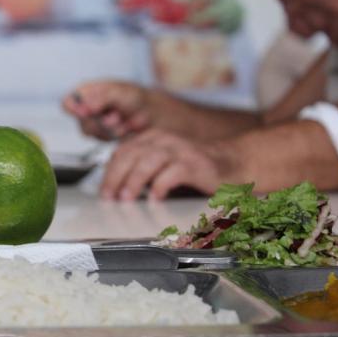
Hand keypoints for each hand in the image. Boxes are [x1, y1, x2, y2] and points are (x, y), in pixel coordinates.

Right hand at [63, 81, 152, 139]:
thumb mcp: (117, 92)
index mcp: (85, 92)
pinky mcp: (101, 135)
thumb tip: (85, 108)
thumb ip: (100, 99)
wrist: (149, 111)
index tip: (87, 113)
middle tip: (115, 115)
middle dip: (100, 120)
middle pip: (80, 120)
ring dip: (109, 127)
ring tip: (121, 118)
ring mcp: (92, 122)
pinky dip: (115, 134)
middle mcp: (85, 107)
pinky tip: (123, 126)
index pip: (67, 103)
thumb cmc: (133, 96)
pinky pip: (102, 139)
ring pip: (91, 132)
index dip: (74, 110)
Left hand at [99, 129, 238, 200]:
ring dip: (134, 181)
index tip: (103, 191)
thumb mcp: (164, 164)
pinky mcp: (195, 164)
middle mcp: (164, 140)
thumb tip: (117, 186)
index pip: (122, 151)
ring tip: (126, 198)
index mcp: (153, 138)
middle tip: (109, 197)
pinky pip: (173, 172)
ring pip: (148, 161)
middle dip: (115, 177)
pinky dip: (160, 185)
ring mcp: (180, 150)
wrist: (233, 162)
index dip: (109, 172)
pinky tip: (156, 198)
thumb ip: (142, 169)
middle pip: (131, 155)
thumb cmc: (195, 166)